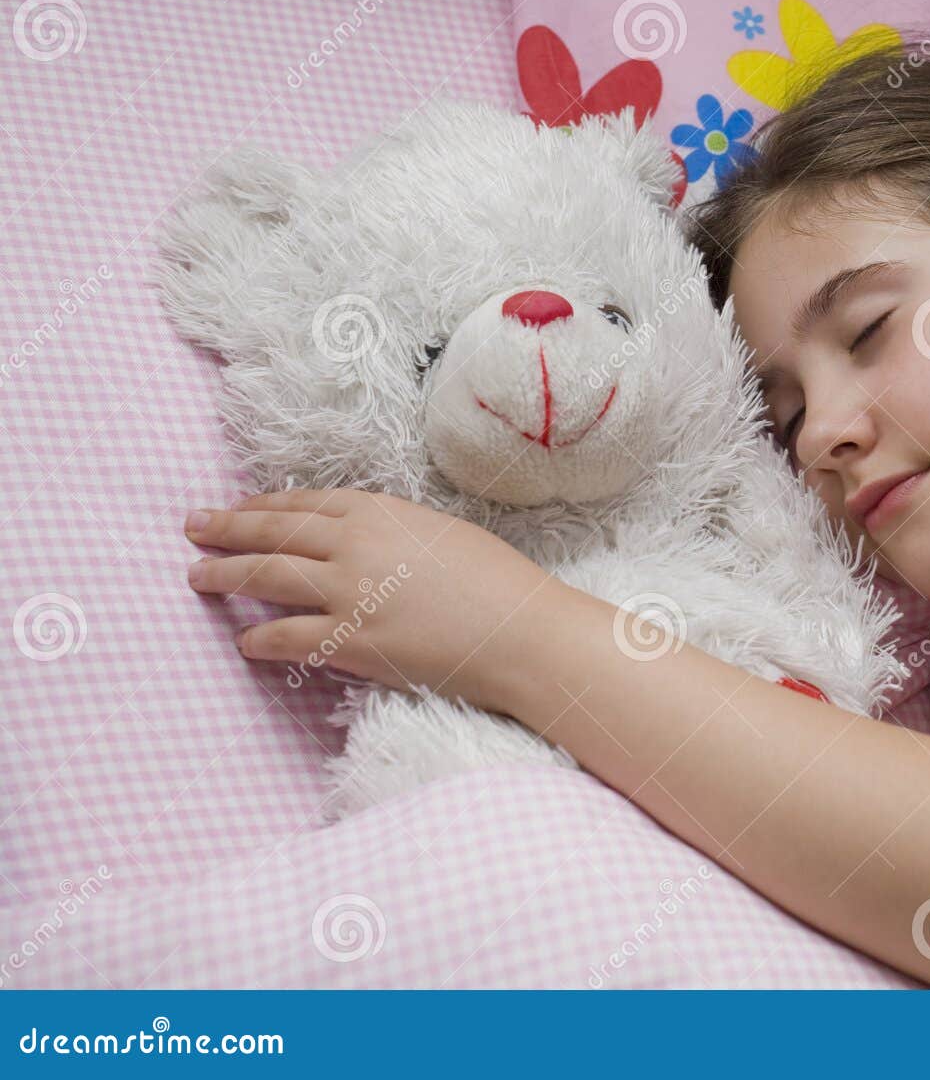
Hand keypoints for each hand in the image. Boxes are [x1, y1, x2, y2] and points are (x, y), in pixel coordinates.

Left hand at [184, 488, 552, 705]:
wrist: (521, 631)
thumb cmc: (498, 582)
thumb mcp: (442, 533)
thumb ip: (393, 531)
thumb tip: (361, 541)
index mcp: (380, 512)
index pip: (303, 503)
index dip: (264, 504)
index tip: (238, 506)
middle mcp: (354, 545)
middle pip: (273, 532)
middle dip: (226, 528)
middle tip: (193, 527)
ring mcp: (348, 592)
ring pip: (266, 578)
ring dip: (225, 577)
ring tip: (197, 579)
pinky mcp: (349, 640)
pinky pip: (286, 637)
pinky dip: (258, 639)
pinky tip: (244, 641)